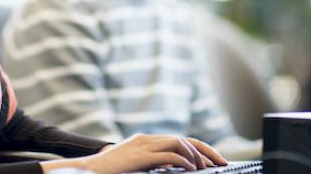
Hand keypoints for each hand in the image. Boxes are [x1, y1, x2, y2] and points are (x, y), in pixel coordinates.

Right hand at [83, 134, 227, 173]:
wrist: (87, 170)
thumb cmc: (110, 171)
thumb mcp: (136, 166)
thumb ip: (153, 164)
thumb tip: (173, 169)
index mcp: (147, 140)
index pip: (180, 140)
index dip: (200, 149)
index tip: (215, 160)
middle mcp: (147, 139)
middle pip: (185, 139)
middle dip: (206, 150)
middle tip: (222, 162)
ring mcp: (143, 145)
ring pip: (179, 143)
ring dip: (195, 155)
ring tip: (205, 168)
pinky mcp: (140, 155)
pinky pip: (168, 155)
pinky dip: (182, 161)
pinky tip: (191, 169)